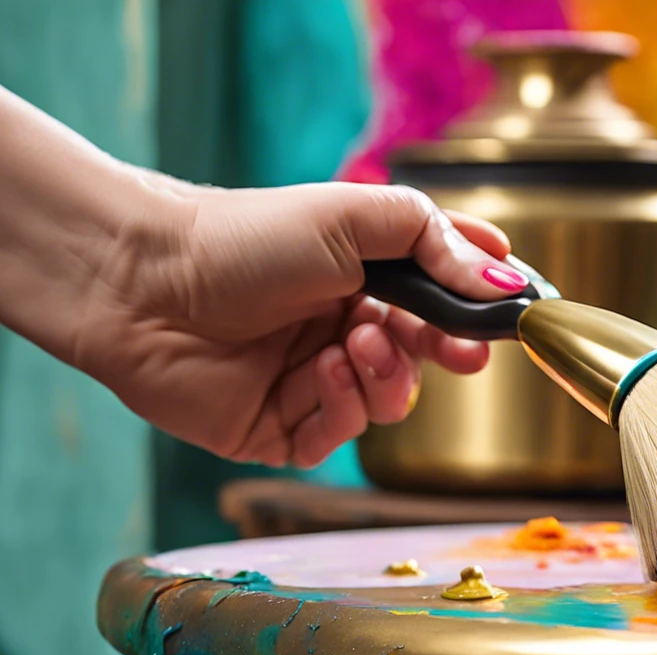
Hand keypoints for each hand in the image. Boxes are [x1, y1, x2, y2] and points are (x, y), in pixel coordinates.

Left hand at [75, 182, 527, 467]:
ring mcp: (312, 380)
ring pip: (389, 402)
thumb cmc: (245, 236)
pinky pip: (339, 436)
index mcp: (364, 274)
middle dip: (445, 350)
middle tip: (462, 348)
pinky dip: (342, 404)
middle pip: (425, 357)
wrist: (145, 283)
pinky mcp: (279, 428)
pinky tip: (322, 369)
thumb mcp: (356, 216)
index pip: (443, 295)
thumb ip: (438, 244)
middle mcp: (343, 328)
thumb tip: (507, 282)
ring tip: (357, 341)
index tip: (512, 313)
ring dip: (387, 375)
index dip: (479, 307)